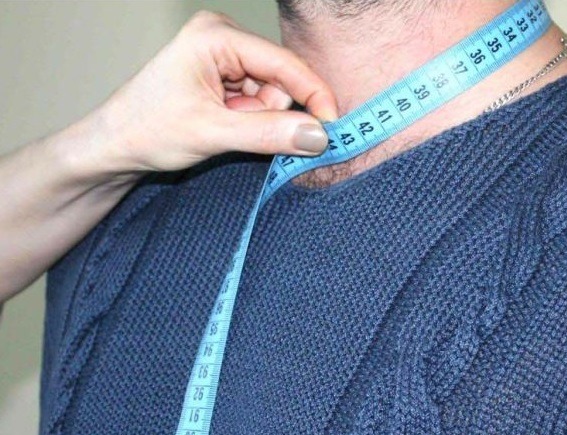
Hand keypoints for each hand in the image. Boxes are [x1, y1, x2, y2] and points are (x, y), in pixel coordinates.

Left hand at [88, 10, 338, 173]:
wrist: (113, 147)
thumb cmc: (147, 130)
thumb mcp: (213, 134)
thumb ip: (269, 134)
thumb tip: (319, 136)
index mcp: (217, 36)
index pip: (285, 64)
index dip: (314, 97)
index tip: (334, 129)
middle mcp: (223, 37)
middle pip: (281, 79)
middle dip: (271, 113)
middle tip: (239, 133)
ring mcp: (223, 56)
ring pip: (273, 94)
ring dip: (258, 120)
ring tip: (222, 129)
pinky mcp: (223, 75)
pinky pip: (259, 101)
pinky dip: (250, 121)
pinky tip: (223, 126)